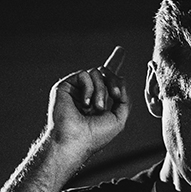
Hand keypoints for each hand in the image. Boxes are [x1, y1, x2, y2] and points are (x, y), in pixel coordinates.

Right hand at [46, 46, 129, 162]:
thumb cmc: (95, 136)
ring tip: (95, 108)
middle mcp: (87, 93)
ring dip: (101, 90)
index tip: (120, 50)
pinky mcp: (65, 86)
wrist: (75, 141)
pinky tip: (85, 103)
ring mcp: (76, 89)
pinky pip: (84, 74)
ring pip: (96, 73)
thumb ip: (125, 98)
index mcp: (99, 100)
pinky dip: (89, 88)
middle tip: (115, 96)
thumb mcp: (119, 118)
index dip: (114, 63)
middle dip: (114, 82)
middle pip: (106, 72)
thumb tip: (121, 78)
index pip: (107, 79)